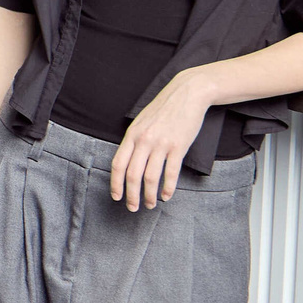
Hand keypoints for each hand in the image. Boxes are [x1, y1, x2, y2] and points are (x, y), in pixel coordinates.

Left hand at [111, 67, 212, 210]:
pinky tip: (167, 196)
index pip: (118, 164)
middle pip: (132, 175)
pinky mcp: (178, 147)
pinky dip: (168, 188)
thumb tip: (127, 161)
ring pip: (151, 177)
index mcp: (132, 135)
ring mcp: (161, 144)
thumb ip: (134, 140)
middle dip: (131, 195)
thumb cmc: (163, 109)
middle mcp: (144, 140)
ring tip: (151, 204)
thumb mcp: (141, 122)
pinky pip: (171, 173)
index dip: (115, 183)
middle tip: (133, 208)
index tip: (116, 197)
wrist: (186, 94)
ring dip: (150, 195)